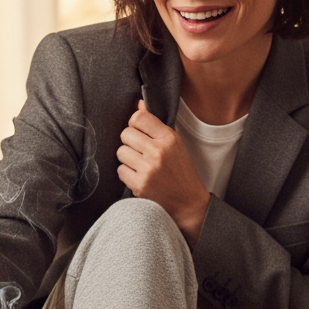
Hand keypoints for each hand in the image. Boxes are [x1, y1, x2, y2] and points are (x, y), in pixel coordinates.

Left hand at [117, 100, 210, 247]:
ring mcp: (148, 169)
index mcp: (169, 138)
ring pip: (121, 152)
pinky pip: (120, 170)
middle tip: (141, 152)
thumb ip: (155, 125)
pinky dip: (127, 174)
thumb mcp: (175, 144)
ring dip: (127, 158)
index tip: (140, 133)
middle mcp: (158, 151)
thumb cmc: (181, 172)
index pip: (139, 118)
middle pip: (126, 134)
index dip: (135, 124)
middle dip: (130, 142)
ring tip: (141, 165)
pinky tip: (139, 177)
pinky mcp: (140, 185)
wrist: (188, 203)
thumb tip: (138, 105)